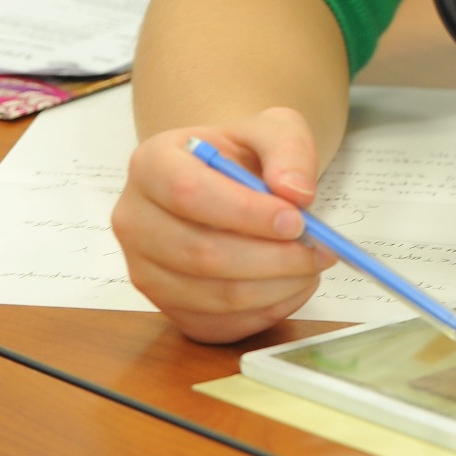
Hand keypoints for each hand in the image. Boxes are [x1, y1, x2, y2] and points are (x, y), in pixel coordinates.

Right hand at [110, 106, 335, 342]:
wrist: (228, 182)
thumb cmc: (243, 154)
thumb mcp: (272, 129)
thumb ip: (288, 150)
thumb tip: (296, 193)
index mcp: (151, 164)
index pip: (187, 192)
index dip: (245, 212)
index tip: (296, 220)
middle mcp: (135, 220)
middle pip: (200, 253)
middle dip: (271, 258)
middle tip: (320, 250)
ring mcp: (145, 270)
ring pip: (211, 296)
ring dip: (274, 288)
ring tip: (311, 266)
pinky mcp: (167, 308)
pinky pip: (216, 325)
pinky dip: (264, 313)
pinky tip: (292, 286)